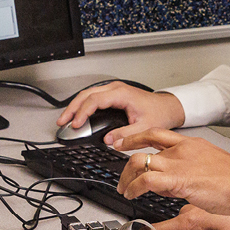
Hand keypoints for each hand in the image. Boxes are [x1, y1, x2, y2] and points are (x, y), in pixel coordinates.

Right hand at [57, 83, 186, 145]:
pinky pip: (92, 97)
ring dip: (75, 106)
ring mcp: (113, 90)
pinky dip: (82, 106)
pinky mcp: (112, 94)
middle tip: (62, 122)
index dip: (83, 112)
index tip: (76, 125)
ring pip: (87, 94)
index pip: (95, 100)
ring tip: (65, 120)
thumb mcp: (144, 127)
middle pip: (86, 94)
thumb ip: (126, 134)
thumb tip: (109, 140)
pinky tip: (77, 115)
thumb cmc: (159, 113)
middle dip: (72, 108)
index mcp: (122, 94)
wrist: (168, 107)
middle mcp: (115, 89)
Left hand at [114, 129, 229, 216]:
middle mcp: (182, 149)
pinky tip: (131, 195)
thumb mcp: (210, 168)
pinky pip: (146, 181)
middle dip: (126, 158)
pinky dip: (133, 188)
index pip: (156, 134)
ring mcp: (179, 163)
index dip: (136, 138)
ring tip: (124, 190)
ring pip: (138, 162)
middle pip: (142, 145)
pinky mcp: (179, 180)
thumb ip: (189, 171)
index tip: (124, 143)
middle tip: (121, 174)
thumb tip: (173, 184)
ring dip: (126, 178)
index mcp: (191, 144)